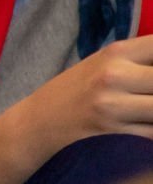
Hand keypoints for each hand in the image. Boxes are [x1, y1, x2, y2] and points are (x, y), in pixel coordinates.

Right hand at [22, 36, 152, 146]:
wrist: (42, 120)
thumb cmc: (80, 88)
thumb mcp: (108, 62)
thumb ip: (146, 59)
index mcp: (117, 52)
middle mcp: (115, 75)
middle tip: (152, 93)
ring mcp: (114, 105)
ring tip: (149, 106)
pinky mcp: (115, 131)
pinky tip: (146, 121)